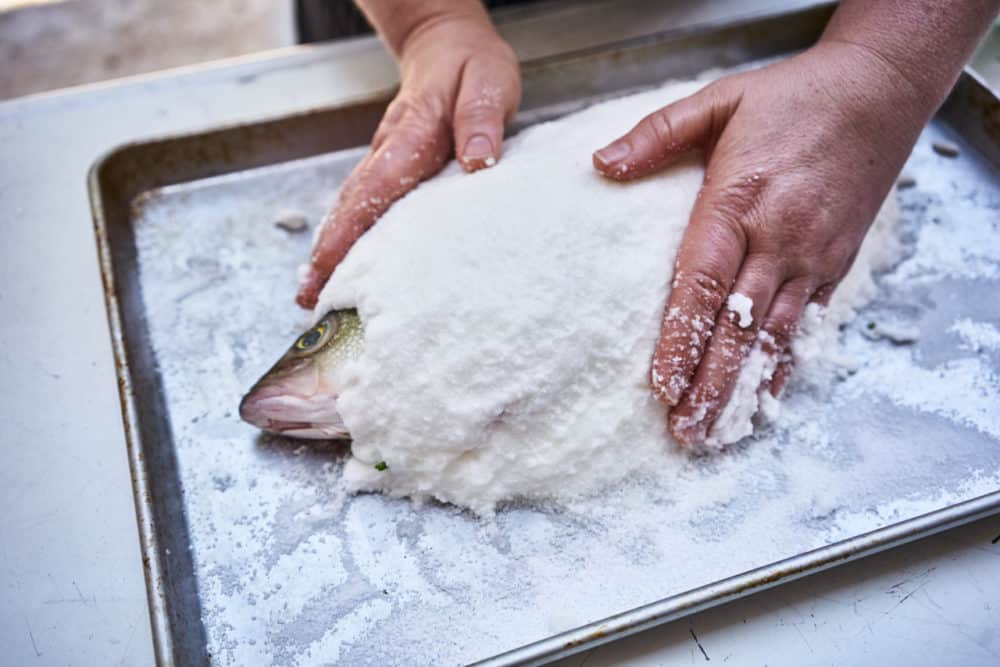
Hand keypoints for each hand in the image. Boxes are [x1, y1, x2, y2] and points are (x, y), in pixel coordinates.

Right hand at [297, 12, 519, 307]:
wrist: (448, 45)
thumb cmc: (471, 67)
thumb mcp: (489, 82)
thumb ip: (481, 120)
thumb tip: (478, 162)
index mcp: (410, 136)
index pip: (373, 189)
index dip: (346, 230)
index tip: (326, 265)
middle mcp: (388, 153)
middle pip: (350, 207)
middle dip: (327, 253)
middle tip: (309, 299)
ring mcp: (386, 162)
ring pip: (352, 209)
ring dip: (333, 250)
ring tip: (316, 295)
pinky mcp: (392, 171)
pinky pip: (366, 207)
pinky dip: (351, 237)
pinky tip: (347, 266)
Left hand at [592, 42, 927, 445]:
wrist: (877, 92)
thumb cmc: (793, 98)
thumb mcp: (718, 100)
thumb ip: (657, 134)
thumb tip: (601, 164)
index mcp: (739, 202)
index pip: (704, 284)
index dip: (682, 340)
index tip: (662, 386)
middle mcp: (779, 240)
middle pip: (738, 327)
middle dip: (710, 385)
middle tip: (684, 433)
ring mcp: (812, 257)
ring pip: (773, 338)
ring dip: (743, 387)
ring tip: (717, 432)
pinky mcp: (834, 265)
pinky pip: (803, 326)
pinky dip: (783, 366)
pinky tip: (764, 398)